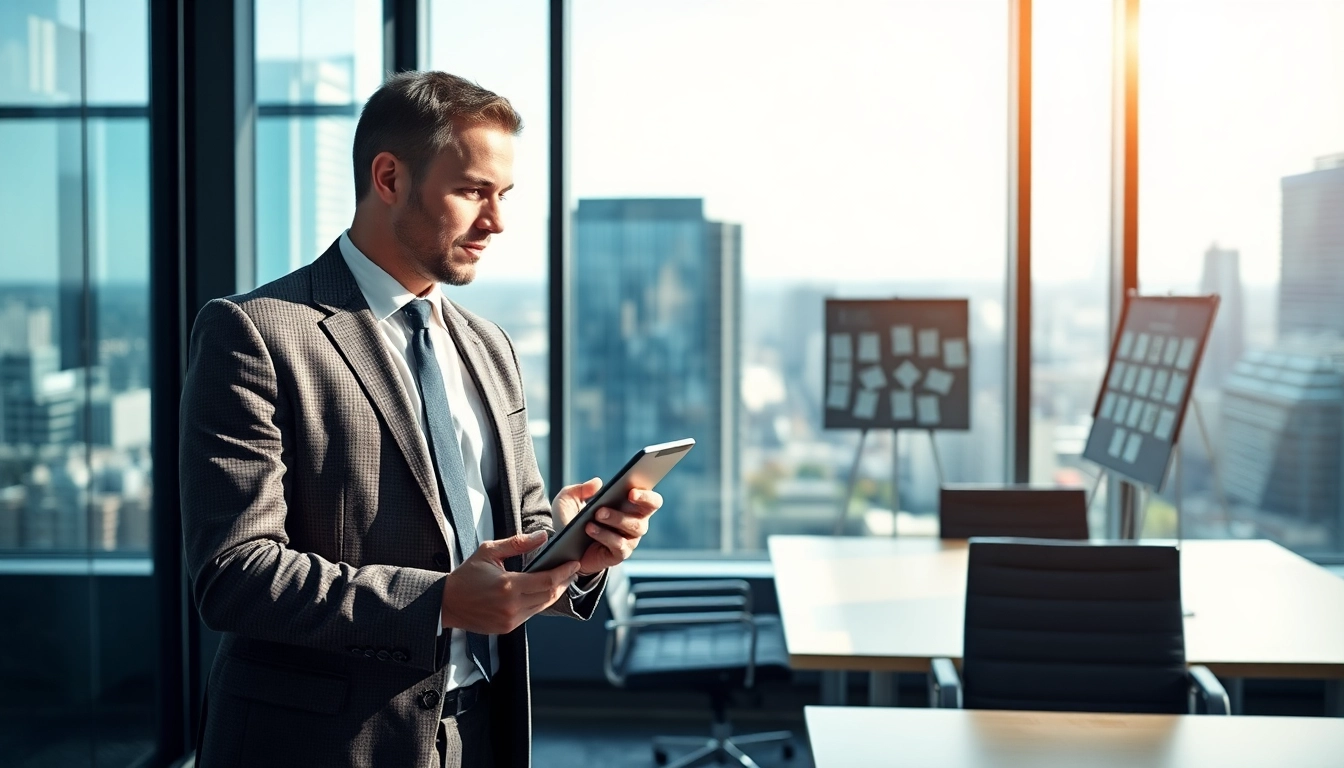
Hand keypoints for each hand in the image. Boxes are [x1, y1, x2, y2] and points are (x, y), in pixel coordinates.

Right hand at [439, 531, 580, 634]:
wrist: (446, 603)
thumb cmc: (466, 575)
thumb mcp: (489, 552)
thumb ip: (517, 544)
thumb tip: (542, 536)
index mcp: (508, 586)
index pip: (547, 581)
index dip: (564, 572)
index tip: (574, 564)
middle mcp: (511, 606)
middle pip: (549, 595)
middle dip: (564, 582)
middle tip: (572, 570)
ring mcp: (510, 620)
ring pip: (543, 607)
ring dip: (554, 593)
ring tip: (561, 580)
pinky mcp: (507, 628)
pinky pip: (531, 614)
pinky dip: (540, 603)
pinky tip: (543, 592)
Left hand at [551, 477, 662, 576]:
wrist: (563, 548)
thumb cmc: (570, 520)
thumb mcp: (568, 500)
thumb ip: (580, 489)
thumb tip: (597, 483)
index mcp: (630, 505)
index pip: (650, 499)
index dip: (646, 494)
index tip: (632, 490)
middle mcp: (635, 522)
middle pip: (648, 511)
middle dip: (637, 503)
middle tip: (623, 496)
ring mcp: (629, 539)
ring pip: (634, 527)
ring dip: (616, 518)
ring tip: (597, 514)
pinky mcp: (619, 554)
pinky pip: (619, 545)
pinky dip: (605, 535)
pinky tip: (590, 529)